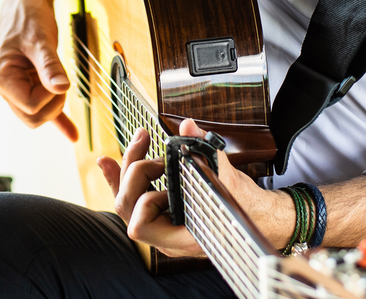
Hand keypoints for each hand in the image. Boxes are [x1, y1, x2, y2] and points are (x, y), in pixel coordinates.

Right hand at [0, 0, 77, 140]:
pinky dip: (57, 119)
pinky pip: (41, 107)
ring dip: (55, 103)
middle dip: (53, 104)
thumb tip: (61, 89)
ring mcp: (15, 85)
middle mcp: (4, 85)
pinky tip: (72, 133)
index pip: (30, 107)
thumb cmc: (29, 14)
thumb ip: (50, 66)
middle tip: (63, 80)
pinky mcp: (27, 82)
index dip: (50, 97)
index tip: (59, 78)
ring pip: (37, 112)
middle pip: (32, 116)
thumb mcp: (41, 39)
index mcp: (1, 77)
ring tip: (63, 80)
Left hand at [98, 120, 290, 254]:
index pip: (140, 226)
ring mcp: (161, 223)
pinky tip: (106, 161)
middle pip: (127, 207)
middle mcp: (166, 234)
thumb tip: (188, 128)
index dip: (147, 199)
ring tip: (141, 139)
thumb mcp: (229, 181)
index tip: (167, 175)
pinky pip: (133, 196)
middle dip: (135, 172)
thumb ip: (206, 153)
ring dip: (128, 167)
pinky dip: (119, 177)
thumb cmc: (246, 208)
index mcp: (182, 237)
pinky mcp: (161, 209)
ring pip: (126, 200)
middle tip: (156, 151)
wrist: (260, 217)